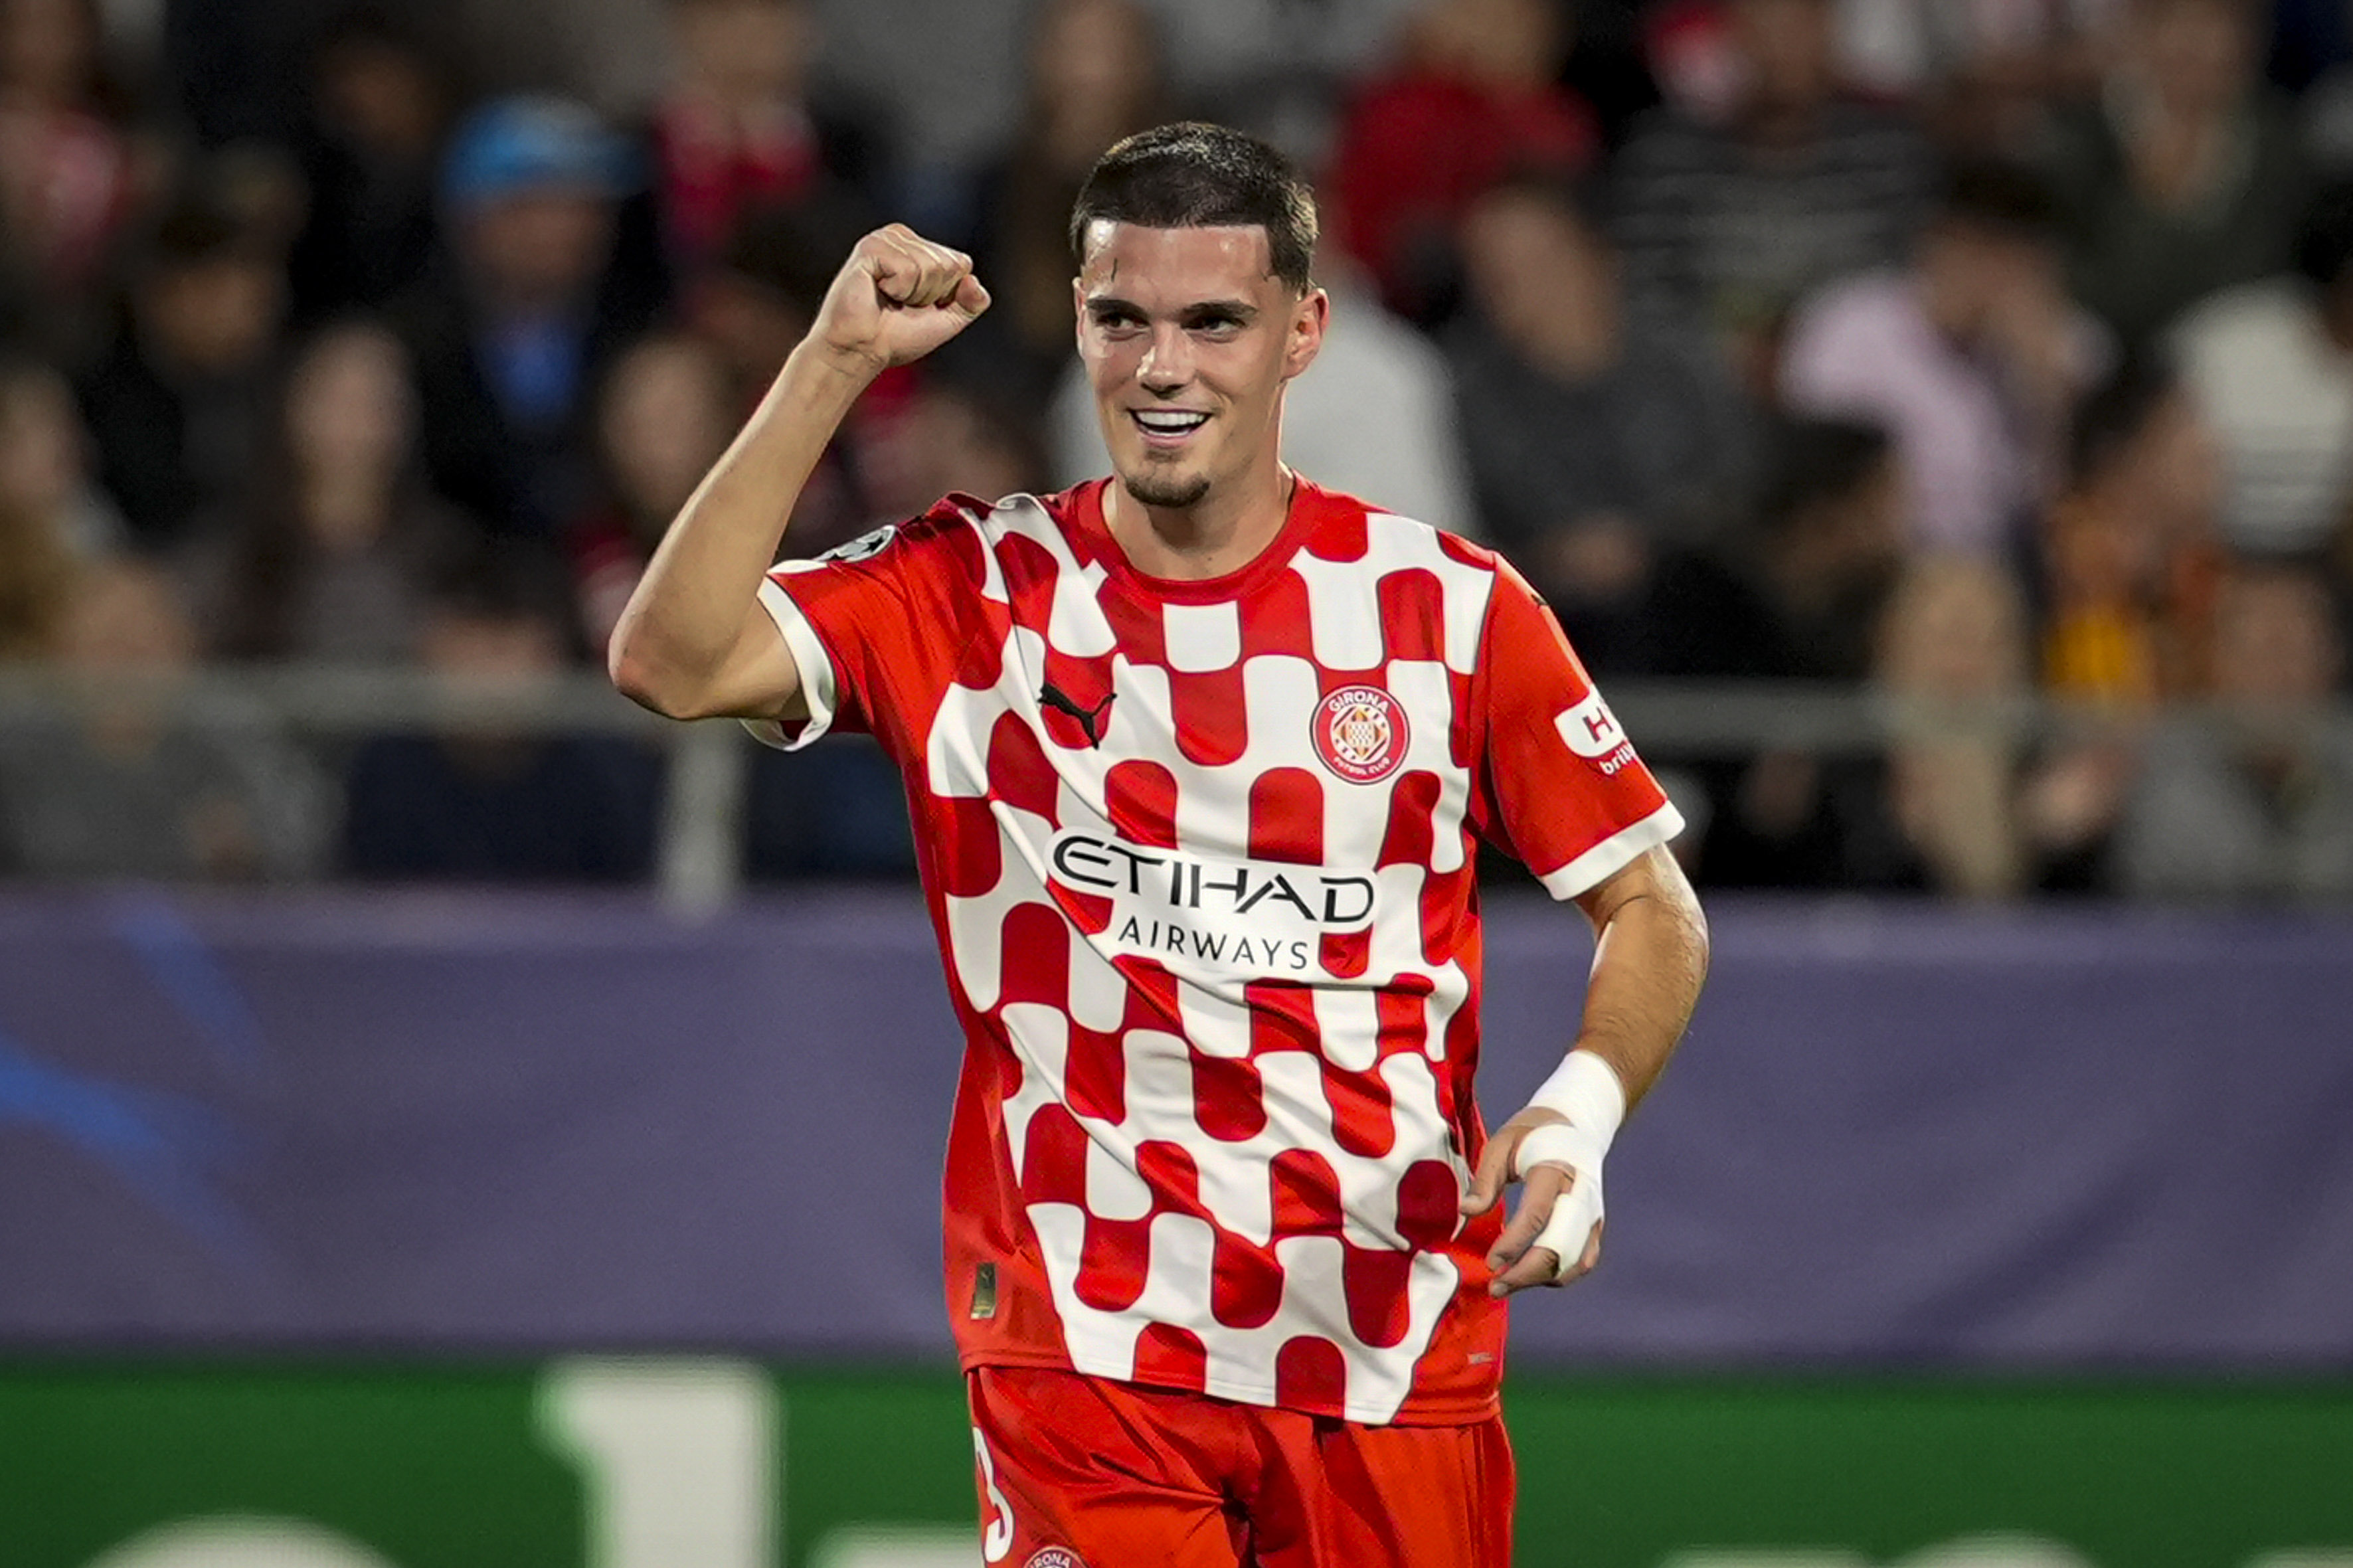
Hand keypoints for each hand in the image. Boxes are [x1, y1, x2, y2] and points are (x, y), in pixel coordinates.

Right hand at [811, 224, 990, 375]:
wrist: (860, 351)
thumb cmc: (896, 337)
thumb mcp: (947, 321)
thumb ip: (972, 302)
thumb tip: (973, 280)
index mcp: (921, 248)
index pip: (961, 264)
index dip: (946, 295)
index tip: (919, 307)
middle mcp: (903, 237)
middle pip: (948, 264)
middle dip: (930, 295)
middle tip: (900, 305)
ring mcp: (886, 239)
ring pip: (930, 266)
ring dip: (913, 294)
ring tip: (888, 299)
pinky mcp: (871, 247)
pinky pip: (907, 270)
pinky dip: (897, 290)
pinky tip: (877, 291)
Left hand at [1459, 1108, 1605, 1296]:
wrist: (1577, 1126)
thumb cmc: (1531, 1135)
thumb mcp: (1501, 1144)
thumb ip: (1485, 1179)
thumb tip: (1467, 1212)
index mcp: (1556, 1171)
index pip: (1537, 1215)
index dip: (1514, 1244)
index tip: (1490, 1263)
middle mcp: (1581, 1196)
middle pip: (1560, 1247)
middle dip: (1527, 1274)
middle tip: (1495, 1287)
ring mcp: (1592, 1213)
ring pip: (1574, 1261)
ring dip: (1540, 1280)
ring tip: (1506, 1285)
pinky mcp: (1595, 1226)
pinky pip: (1582, 1261)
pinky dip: (1558, 1275)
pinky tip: (1530, 1276)